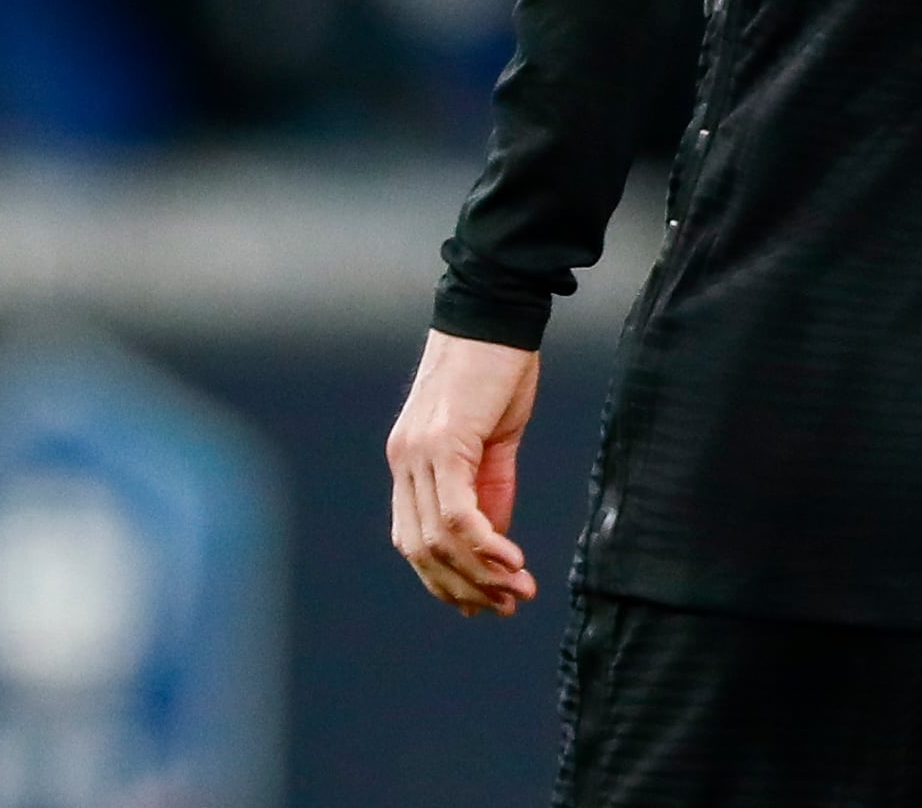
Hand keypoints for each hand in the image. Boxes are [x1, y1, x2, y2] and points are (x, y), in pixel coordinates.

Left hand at [386, 330, 543, 615]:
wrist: (496, 316)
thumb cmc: (496, 372)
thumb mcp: (492, 442)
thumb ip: (488, 491)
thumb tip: (493, 544)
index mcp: (408, 462)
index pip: (412, 539)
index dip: (444, 580)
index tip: (482, 604)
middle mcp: (404, 461)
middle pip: (420, 550)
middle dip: (464, 588)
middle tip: (506, 606)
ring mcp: (418, 453)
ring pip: (437, 540)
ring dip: (479, 576)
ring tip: (517, 591)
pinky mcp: (444, 443)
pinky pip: (457, 514)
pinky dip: (484, 547)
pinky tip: (513, 562)